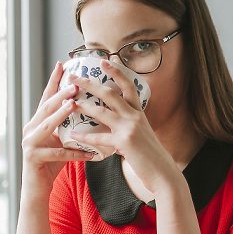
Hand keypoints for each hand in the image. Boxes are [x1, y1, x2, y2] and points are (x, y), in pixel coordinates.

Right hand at [21, 62, 95, 199]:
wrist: (37, 190)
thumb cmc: (51, 165)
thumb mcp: (60, 143)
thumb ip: (67, 129)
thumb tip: (89, 113)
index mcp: (37, 123)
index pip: (46, 98)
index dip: (54, 81)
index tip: (63, 64)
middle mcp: (30, 129)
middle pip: (46, 107)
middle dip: (60, 94)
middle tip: (75, 83)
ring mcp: (29, 143)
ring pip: (47, 125)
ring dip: (61, 114)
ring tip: (74, 104)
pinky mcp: (33, 158)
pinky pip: (56, 153)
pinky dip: (73, 153)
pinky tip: (88, 153)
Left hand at [68, 60, 178, 194]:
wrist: (163, 173)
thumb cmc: (152, 157)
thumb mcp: (144, 135)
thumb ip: (132, 125)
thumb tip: (119, 123)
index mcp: (139, 113)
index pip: (128, 86)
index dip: (116, 72)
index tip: (104, 61)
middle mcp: (135, 116)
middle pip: (109, 93)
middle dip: (90, 83)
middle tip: (74, 77)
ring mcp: (130, 128)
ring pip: (102, 111)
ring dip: (83, 105)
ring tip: (69, 101)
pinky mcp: (124, 142)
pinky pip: (100, 137)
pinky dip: (85, 136)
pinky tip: (73, 135)